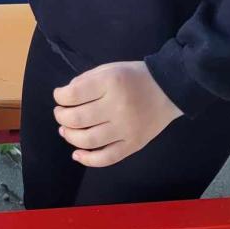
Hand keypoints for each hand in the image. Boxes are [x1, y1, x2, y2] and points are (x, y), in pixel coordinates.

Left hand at [53, 61, 183, 167]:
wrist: (170, 90)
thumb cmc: (135, 77)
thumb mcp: (110, 68)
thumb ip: (86, 80)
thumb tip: (65, 96)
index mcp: (110, 83)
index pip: (73, 94)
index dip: (60, 96)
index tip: (59, 96)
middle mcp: (117, 107)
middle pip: (77, 119)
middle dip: (61, 116)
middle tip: (60, 113)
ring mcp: (126, 129)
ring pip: (88, 140)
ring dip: (70, 136)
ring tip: (65, 130)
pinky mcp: (133, 145)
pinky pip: (107, 158)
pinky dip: (88, 160)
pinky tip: (77, 155)